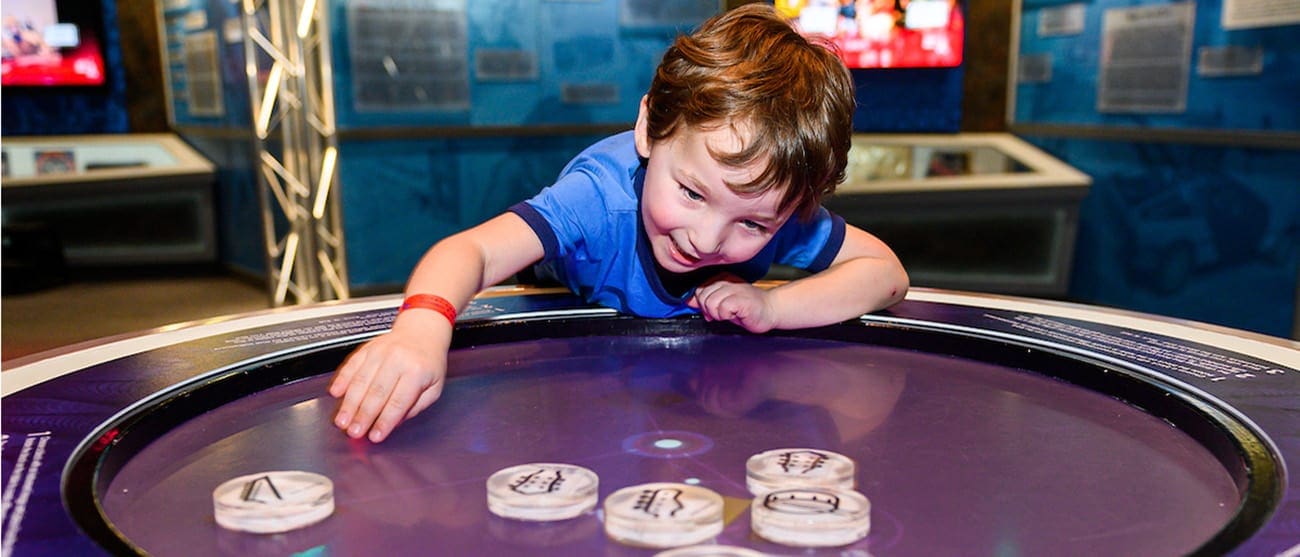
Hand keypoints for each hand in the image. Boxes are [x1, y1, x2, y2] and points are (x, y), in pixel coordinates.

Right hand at [328, 324, 447, 442]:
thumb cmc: (428, 362)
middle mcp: (397, 360)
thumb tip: (394, 423)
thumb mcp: (434, 387)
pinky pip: (351, 365)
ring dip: (349, 403)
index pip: (398, 402)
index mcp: (416, 371)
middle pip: (376, 393)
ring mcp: (380, 352)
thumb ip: (415, 407)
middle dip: (363, 416)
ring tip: (342, 421)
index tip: (375, 436)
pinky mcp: (367, 348)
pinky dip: (342, 380)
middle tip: (354, 432)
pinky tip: (335, 394)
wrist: (422, 331)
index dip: (385, 421)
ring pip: (361, 380)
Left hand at [687, 274, 778, 332]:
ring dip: (719, 314)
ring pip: (710, 303)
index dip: (704, 304)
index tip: (716, 310)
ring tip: (732, 313)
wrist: (770, 310)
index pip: (699, 290)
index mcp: (721, 278)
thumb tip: (689, 301)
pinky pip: (722, 309)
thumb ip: (706, 300)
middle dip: (710, 310)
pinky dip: (727, 316)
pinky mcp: (741, 299)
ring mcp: (734, 288)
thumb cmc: (747, 308)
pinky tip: (737, 314)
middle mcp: (726, 280)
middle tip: (725, 313)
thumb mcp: (723, 303)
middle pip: (702, 297)